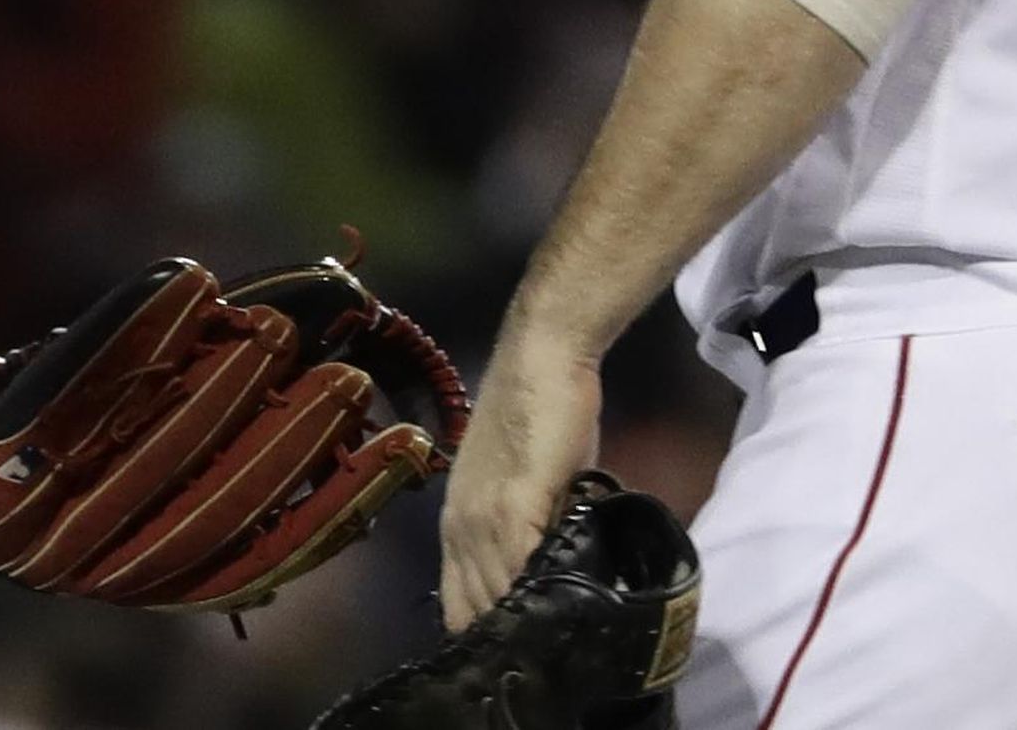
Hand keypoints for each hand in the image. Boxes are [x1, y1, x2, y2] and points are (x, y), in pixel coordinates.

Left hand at [437, 323, 602, 630]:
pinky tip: (559, 614)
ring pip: (495, 597)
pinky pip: (520, 570)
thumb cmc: (539, 413)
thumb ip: (532, 528)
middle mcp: (460, 527)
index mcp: (457, 524)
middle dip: (503, 636)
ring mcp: (483, 518)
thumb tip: (549, 572)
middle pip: (473, 609)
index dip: (484, 631)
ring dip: (522, 623)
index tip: (512, 653)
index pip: (459, 602)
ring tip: (552, 646)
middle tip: (536, 658)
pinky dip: (536, 596)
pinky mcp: (515, 506)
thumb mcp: (528, 483)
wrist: (542, 358)